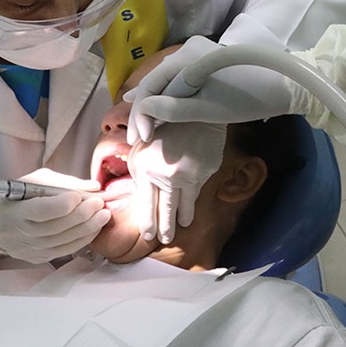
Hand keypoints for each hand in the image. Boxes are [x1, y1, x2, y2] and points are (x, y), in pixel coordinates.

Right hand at [0, 168, 110, 262]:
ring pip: (62, 242)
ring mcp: (28, 249)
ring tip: (103, 215)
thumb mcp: (33, 182)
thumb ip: (62, 183)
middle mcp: (20, 233)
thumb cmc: (17, 198)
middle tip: (99, 204)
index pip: (41, 211)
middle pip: (55, 228)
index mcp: (15, 211)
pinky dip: (82, 240)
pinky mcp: (37, 258)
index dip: (62, 205)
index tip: (79, 196)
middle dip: (81, 216)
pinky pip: (64, 251)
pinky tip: (94, 229)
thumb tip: (93, 187)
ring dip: (87, 229)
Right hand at [125, 36, 292, 144]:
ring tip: (141, 125)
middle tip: (137, 138)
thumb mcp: (208, 110)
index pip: (153, 86)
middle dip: (145, 110)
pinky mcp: (205, 61)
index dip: (142, 114)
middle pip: (157, 82)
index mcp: (187, 57)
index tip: (141, 139)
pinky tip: (153, 105)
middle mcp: (188, 49)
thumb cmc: (247, 99)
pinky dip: (168, 95)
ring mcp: (196, 53)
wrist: (283, 86)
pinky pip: (179, 79)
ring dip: (156, 104)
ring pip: (167, 81)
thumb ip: (173, 110)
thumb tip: (143, 109)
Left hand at [126, 121, 226, 243]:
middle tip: (165, 240)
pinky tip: (192, 204)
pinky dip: (194, 198)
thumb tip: (140, 188)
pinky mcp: (206, 171)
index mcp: (146, 168)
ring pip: (186, 205)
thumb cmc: (163, 122)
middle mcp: (167, 176)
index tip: (148, 235)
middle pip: (166, 211)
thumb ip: (139, 166)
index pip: (146, 204)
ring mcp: (190, 175)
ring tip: (182, 225)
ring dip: (183, 218)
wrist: (194, 106)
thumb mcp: (142, 143)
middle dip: (165, 228)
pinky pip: (198, 189)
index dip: (148, 222)